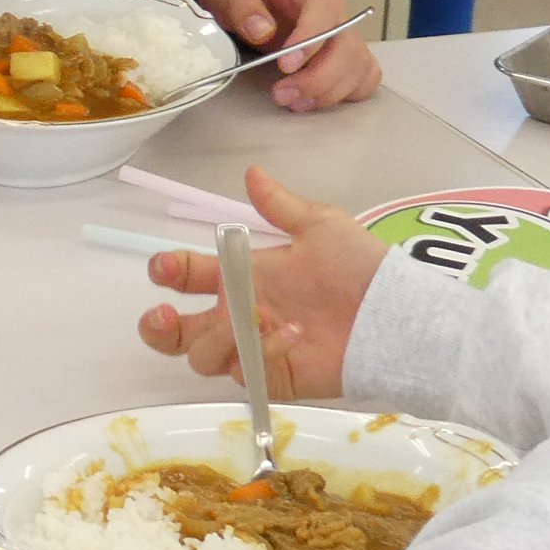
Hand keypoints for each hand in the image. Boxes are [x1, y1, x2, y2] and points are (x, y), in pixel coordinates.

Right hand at [135, 166, 384, 398]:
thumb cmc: (357, 267)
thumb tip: (252, 172)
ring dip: (221, 337)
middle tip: (165, 316)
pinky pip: (244, 372)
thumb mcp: (320, 225)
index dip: (167, 270)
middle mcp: (238, 315)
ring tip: (262, 318)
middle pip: (175, 331)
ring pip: (201, 355)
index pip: (185, 275)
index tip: (168, 268)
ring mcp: (252, 349)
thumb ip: (280, 205)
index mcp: (240, 276)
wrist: (393, 315)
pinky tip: (291, 336)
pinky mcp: (272, 377)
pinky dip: (262, 353)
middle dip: (157, 325)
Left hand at [195, 0, 381, 112]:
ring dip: (329, 92)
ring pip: (357, 66)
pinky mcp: (342, 55)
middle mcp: (334, 12)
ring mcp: (342, 35)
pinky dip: (347, 94)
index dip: (309, 41)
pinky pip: (363, 76)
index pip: (323, 11)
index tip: (285, 66)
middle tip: (281, 95)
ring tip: (292, 103)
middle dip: (318, 78)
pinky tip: (316, 100)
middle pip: (347, 47)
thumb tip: (262, 32)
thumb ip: (241, 4)